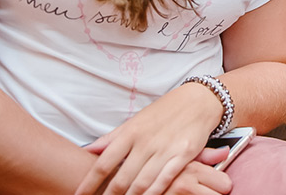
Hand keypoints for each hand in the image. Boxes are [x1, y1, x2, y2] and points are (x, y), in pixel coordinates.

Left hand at [74, 84, 224, 194]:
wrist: (198, 101)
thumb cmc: (164, 112)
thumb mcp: (135, 121)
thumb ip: (111, 138)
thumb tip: (87, 150)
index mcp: (130, 132)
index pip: (103, 163)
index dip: (89, 183)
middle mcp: (145, 142)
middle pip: (121, 179)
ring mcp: (164, 150)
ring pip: (141, 184)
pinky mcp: (182, 156)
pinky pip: (164, 181)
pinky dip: (153, 194)